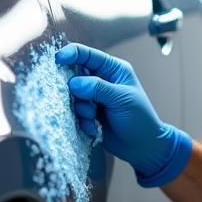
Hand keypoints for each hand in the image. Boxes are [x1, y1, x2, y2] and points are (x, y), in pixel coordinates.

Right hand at [55, 43, 191, 187]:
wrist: (142, 147)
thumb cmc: (140, 119)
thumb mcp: (121, 99)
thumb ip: (98, 88)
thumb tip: (74, 83)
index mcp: (112, 69)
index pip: (87, 55)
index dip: (71, 54)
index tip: (58, 59)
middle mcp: (101, 80)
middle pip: (74, 75)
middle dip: (75, 89)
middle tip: (85, 101)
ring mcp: (93, 97)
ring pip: (72, 96)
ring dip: (81, 108)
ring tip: (95, 117)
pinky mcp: (88, 113)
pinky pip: (74, 112)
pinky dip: (83, 121)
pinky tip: (95, 128)